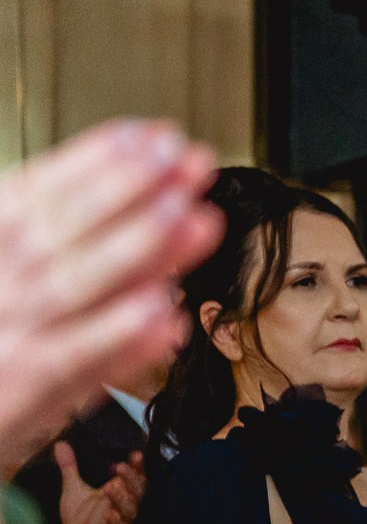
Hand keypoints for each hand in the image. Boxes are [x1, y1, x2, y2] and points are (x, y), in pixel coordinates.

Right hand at [0, 120, 220, 456]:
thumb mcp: (14, 293)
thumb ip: (67, 264)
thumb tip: (132, 239)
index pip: (31, 193)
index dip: (91, 160)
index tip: (145, 135)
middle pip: (60, 227)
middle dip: (129, 188)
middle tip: (186, 160)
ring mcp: (4, 333)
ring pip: (73, 282)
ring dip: (138, 247)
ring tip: (191, 216)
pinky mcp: (21, 389)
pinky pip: (75, 356)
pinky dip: (118, 331)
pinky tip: (163, 309)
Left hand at [49, 442, 143, 523]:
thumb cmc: (80, 517)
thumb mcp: (73, 489)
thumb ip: (69, 466)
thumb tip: (59, 445)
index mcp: (122, 492)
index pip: (136, 477)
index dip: (138, 467)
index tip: (134, 455)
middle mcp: (129, 506)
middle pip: (139, 491)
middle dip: (132, 479)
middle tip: (120, 468)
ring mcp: (128, 523)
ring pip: (134, 510)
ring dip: (123, 500)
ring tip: (110, 489)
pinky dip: (118, 523)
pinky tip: (109, 515)